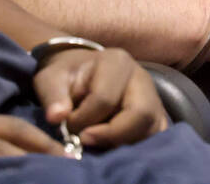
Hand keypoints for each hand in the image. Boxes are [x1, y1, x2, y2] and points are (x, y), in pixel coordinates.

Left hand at [32, 47, 167, 148]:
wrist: (81, 74)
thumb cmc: (66, 76)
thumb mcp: (52, 79)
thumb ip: (53, 96)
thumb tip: (57, 117)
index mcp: (116, 61)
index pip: (105, 99)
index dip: (83, 119)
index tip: (68, 124)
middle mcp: (141, 78)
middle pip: (140, 114)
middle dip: (111, 135)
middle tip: (86, 141)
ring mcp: (154, 98)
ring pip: (151, 129)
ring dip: (123, 143)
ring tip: (98, 143)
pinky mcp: (158, 117)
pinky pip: (156, 137)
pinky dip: (135, 147)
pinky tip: (112, 147)